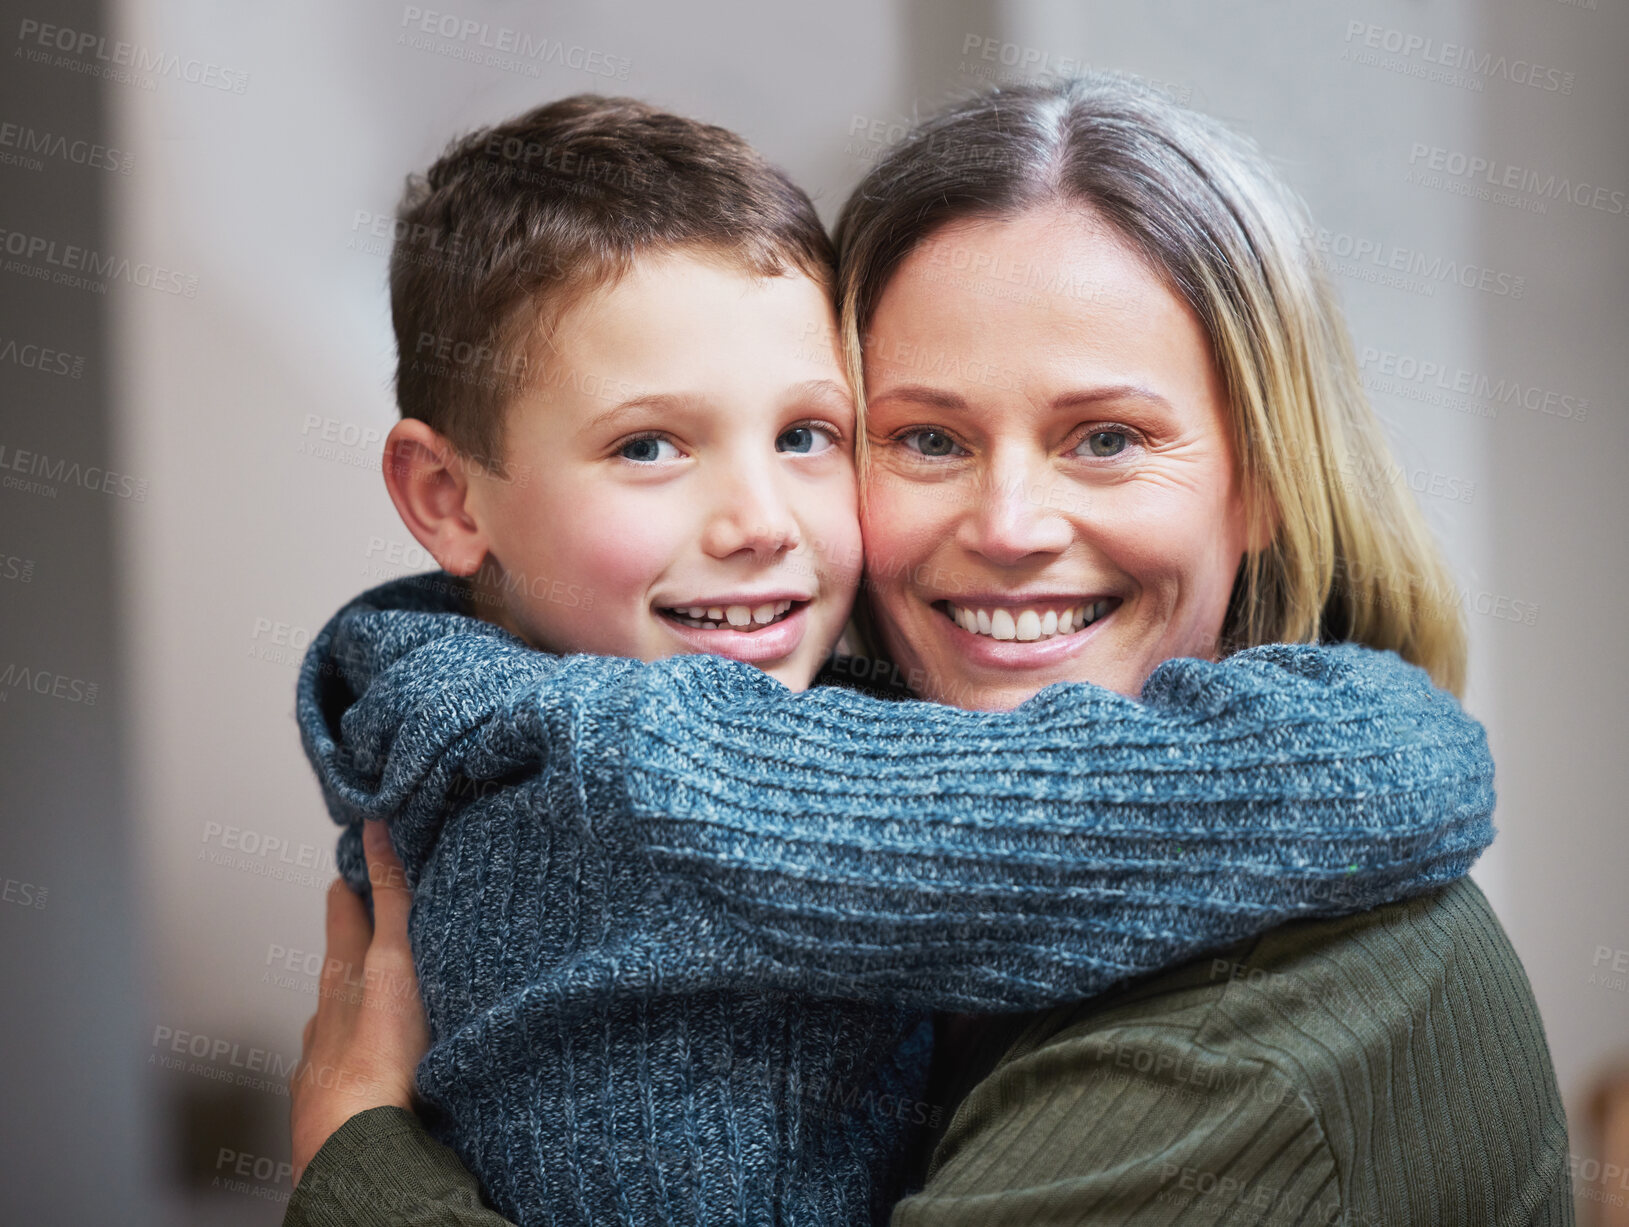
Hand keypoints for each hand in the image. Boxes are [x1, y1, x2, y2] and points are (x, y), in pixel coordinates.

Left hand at [288, 821, 428, 1185]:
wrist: (356, 1146)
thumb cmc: (376, 1056)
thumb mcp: (392, 961)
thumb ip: (390, 898)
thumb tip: (376, 828)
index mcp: (341, 974)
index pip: (343, 907)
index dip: (353, 879)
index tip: (360, 856)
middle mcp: (326, 1014)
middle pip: (338, 964)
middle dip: (356, 941)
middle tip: (377, 917)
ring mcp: (325, 1060)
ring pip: (338, 1018)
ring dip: (358, 1002)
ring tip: (385, 997)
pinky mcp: (336, 1102)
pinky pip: (346, 1065)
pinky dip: (360, 1053)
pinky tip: (376, 1064)